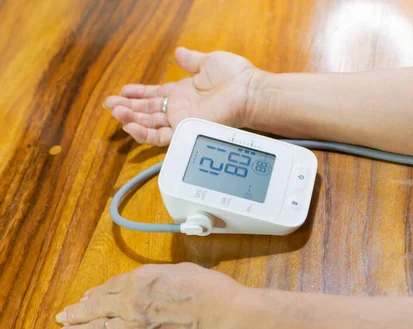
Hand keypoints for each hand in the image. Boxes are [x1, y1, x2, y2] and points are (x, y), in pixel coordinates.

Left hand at [55, 263, 243, 328]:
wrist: (223, 319)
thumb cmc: (211, 291)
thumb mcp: (182, 271)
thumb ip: (160, 276)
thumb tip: (154, 283)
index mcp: (140, 279)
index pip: (111, 286)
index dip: (97, 293)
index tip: (89, 297)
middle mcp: (129, 302)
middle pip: (95, 308)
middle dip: (77, 312)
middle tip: (64, 315)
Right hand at [103, 47, 257, 145]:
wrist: (248, 91)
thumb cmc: (234, 76)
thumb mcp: (208, 62)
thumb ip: (191, 60)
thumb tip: (179, 52)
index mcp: (184, 92)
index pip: (155, 95)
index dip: (138, 93)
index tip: (123, 91)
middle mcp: (181, 109)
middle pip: (148, 110)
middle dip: (128, 107)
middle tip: (110, 104)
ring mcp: (183, 121)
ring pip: (150, 124)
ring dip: (131, 119)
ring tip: (115, 112)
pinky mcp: (186, 131)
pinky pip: (161, 136)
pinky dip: (144, 133)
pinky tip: (129, 126)